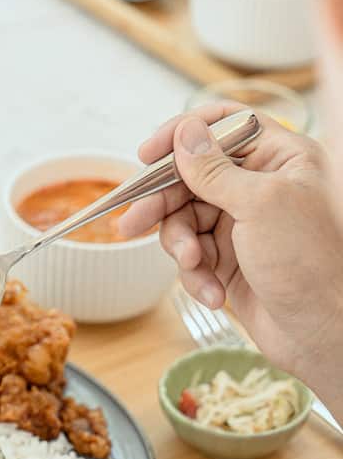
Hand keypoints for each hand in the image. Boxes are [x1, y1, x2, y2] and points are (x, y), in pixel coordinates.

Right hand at [119, 102, 342, 415]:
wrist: (325, 332)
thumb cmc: (313, 264)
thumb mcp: (260, 206)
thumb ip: (214, 169)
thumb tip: (184, 132)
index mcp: (280, 158)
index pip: (223, 126)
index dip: (183, 134)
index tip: (149, 153)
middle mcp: (260, 186)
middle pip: (192, 177)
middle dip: (163, 202)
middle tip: (134, 222)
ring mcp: (243, 224)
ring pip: (185, 219)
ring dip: (181, 246)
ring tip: (192, 266)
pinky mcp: (229, 260)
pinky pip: (192, 255)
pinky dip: (195, 275)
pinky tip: (213, 293)